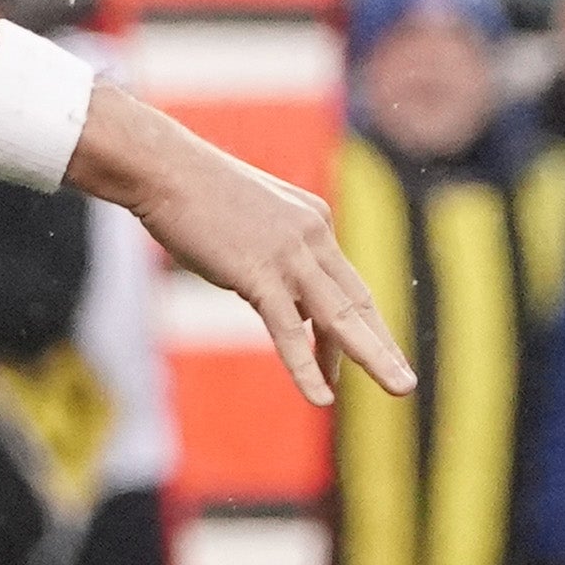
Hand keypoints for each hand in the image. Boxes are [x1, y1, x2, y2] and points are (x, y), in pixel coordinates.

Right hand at [126, 124, 414, 404]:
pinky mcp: (258, 273)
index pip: (346, 282)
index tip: (367, 355)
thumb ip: (272, 250)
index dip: (360, 324)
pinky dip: (306, 366)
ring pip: (338, 318)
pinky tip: (321, 398)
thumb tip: (275, 291)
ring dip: (372, 357)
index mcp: (314, 219)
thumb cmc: (191, 187)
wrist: (161, 166)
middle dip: (381, 346)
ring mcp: (288, 255)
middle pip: (355, 302)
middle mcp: (312, 236)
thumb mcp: (249, 215)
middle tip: (403, 383)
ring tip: (399, 388)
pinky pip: (289, 330)